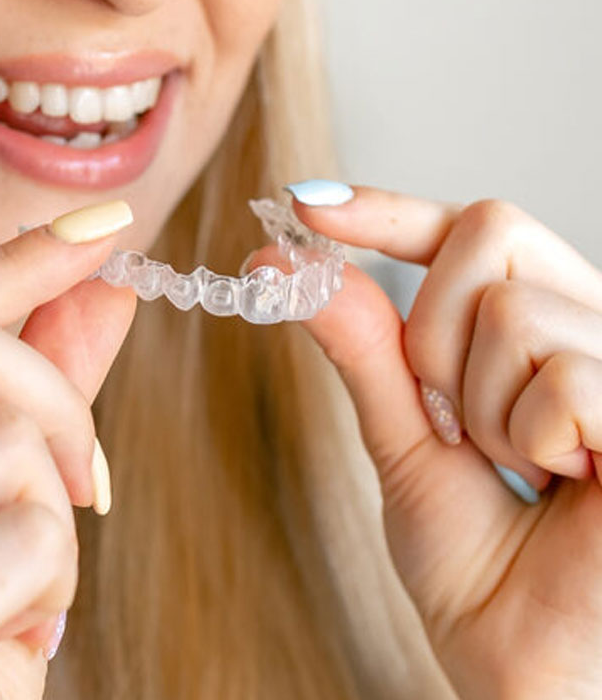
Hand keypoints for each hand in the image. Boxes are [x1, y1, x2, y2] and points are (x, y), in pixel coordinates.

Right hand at [0, 214, 135, 699]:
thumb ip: (34, 378)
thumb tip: (104, 281)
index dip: (17, 261)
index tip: (104, 223)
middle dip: (53, 393)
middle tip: (82, 474)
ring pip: (5, 438)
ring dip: (53, 511)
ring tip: (11, 582)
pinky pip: (31, 536)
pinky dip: (54, 583)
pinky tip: (4, 638)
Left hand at [250, 186, 601, 699]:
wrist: (531, 673)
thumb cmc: (482, 574)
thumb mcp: (403, 444)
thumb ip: (362, 349)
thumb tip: (283, 260)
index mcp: (535, 327)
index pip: (463, 227)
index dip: (385, 206)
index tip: (304, 202)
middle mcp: (592, 324)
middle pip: (488, 230)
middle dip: (431, 331)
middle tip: (454, 421)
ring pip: (513, 310)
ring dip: (481, 408)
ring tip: (523, 471)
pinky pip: (565, 376)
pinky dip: (534, 437)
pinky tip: (568, 483)